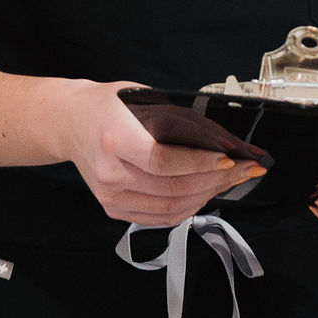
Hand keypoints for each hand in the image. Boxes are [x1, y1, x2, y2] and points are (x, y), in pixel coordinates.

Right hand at [56, 83, 259, 224]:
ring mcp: (111, 196)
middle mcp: (111, 172)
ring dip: (208, 195)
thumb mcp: (146, 100)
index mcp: (116, 139)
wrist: (72, 122)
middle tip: (245, 169)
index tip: (230, 158)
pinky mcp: (114, 209)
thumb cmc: (112, 106)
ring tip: (231, 180)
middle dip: (217, 180)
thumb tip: (227, 143)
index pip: (165, 161)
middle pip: (173, 188)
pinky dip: (189, 207)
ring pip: (171, 207)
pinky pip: (160, 217)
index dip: (202, 164)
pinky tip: (207, 193)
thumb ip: (182, 123)